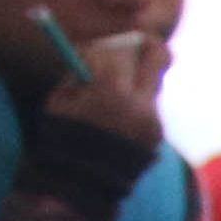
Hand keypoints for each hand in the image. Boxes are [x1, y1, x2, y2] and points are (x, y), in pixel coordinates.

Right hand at [43, 27, 169, 151]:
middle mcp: (139, 103)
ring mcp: (152, 120)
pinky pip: (150, 108)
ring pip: (153, 84)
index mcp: (111, 90)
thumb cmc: (62, 133)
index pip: (126, 47)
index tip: (117, 36)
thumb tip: (100, 46)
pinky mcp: (157, 135)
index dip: (120, 39)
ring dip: (138, 81)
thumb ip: (83, 68)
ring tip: (113, 98)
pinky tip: (118, 122)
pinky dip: (137, 107)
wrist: (79, 184)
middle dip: (148, 46)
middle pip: (159, 56)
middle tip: (139, 44)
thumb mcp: (62, 96)